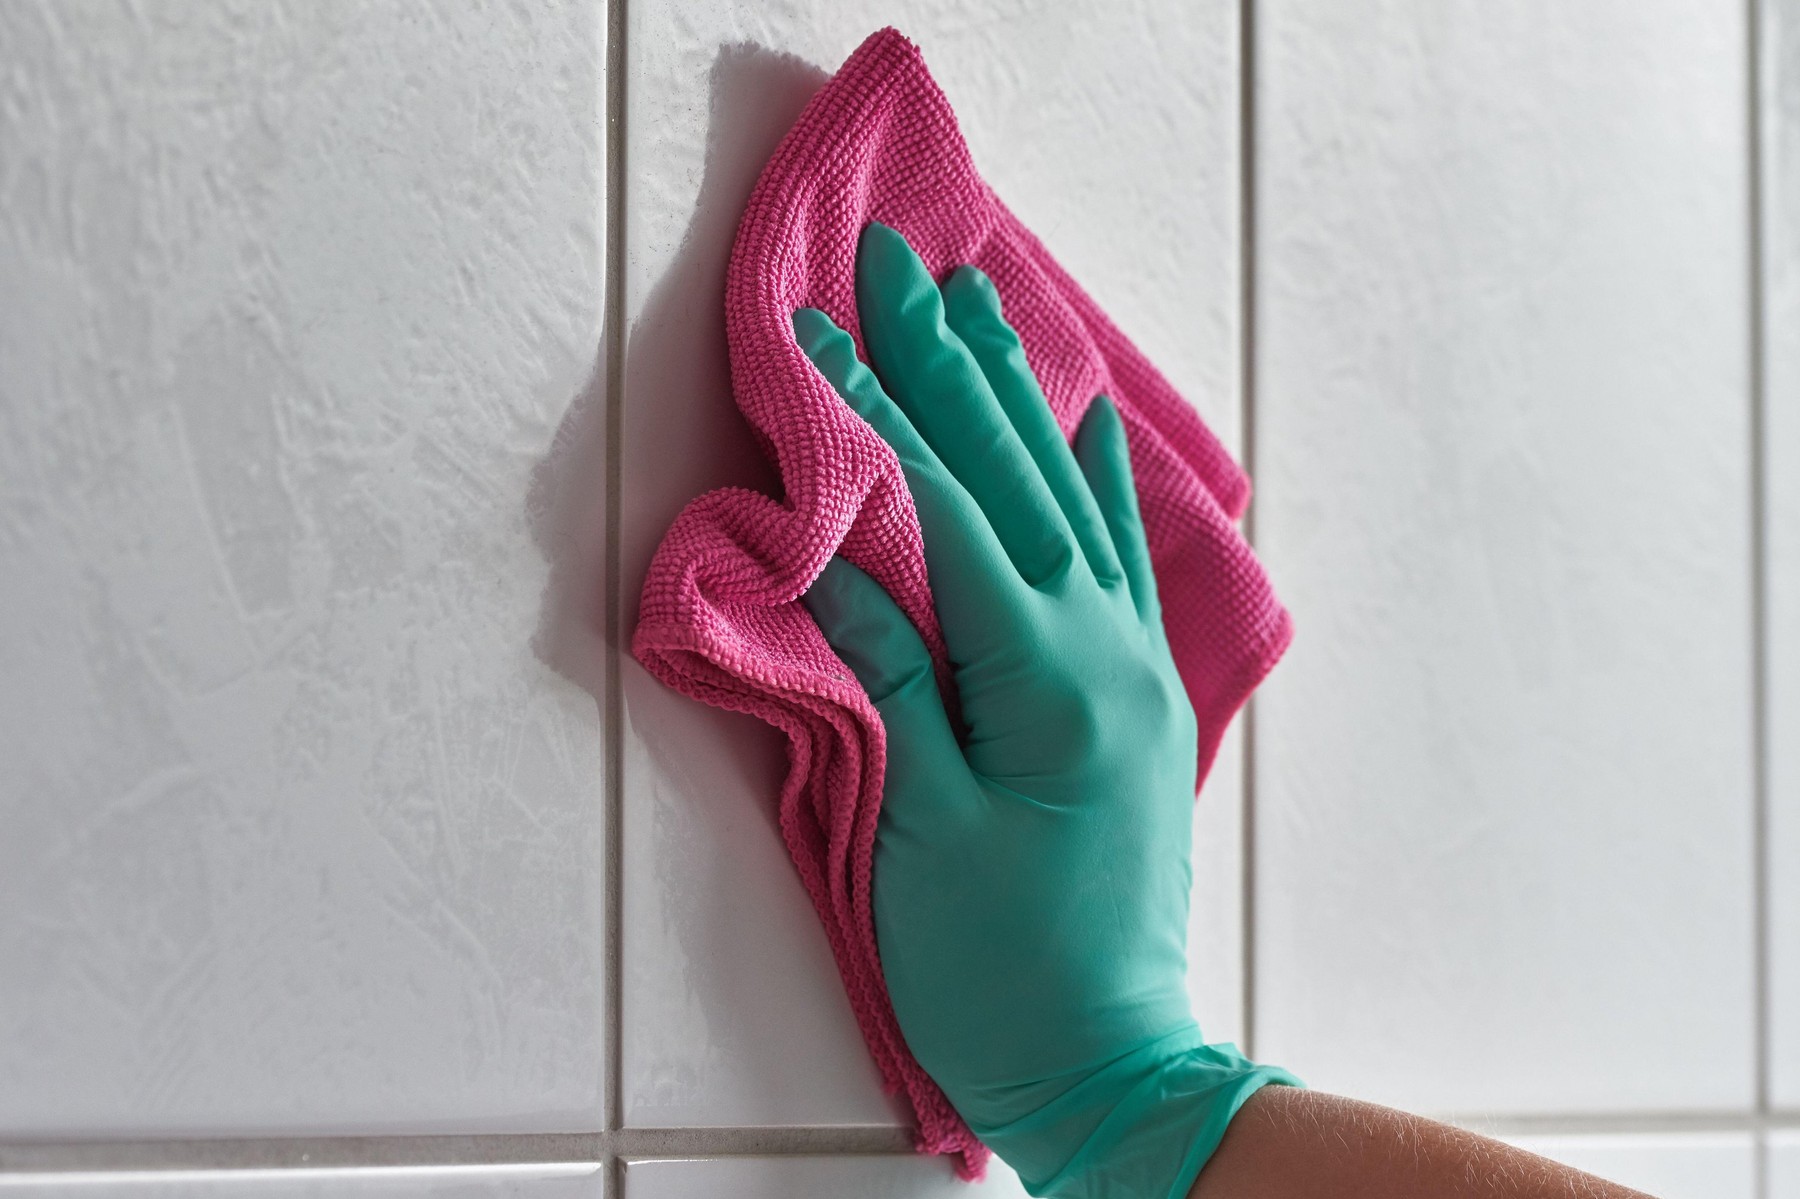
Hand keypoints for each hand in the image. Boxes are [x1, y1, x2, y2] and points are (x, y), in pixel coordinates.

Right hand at [793, 223, 1298, 1198]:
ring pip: (1073, 494)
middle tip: (900, 261)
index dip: (872, 414)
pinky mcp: (1141, 693)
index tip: (816, 327)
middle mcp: (1108, 648)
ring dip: (1020, 391)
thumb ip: (889, 677)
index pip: (941, 509)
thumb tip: (834, 557)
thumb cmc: (1001, 972)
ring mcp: (1137, 666)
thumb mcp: (920, 827)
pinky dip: (1095, 472)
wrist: (1113, 1065)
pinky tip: (1083, 417)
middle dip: (947, 360)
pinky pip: (1119, 551)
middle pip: (1013, 474)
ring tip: (984, 298)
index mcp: (1045, 676)